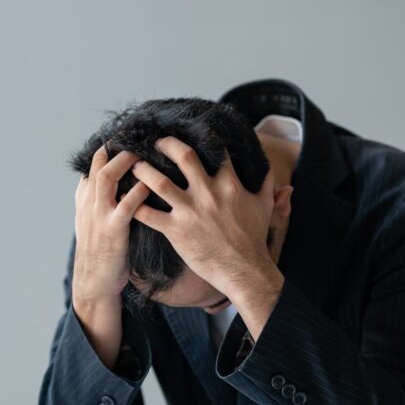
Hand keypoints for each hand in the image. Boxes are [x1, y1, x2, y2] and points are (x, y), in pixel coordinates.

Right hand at [72, 145, 151, 307]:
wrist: (94, 283)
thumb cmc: (100, 253)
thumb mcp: (93, 222)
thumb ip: (99, 201)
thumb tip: (113, 182)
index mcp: (85, 200)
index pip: (93, 164)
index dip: (109, 148)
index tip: (127, 137)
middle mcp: (88, 204)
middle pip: (100, 164)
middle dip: (118, 148)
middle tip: (139, 137)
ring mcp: (99, 216)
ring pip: (107, 178)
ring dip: (126, 162)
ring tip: (145, 152)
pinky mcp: (112, 231)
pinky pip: (125, 205)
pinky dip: (138, 191)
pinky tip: (151, 184)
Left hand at [130, 137, 285, 333]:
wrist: (244, 271)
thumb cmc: (253, 240)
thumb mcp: (264, 208)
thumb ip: (268, 187)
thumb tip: (281, 175)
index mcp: (229, 184)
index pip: (215, 151)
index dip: (203, 138)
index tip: (190, 133)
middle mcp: (208, 193)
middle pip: (183, 156)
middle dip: (165, 144)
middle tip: (154, 142)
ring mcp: (190, 211)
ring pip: (158, 182)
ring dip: (143, 171)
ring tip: (133, 164)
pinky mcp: (176, 231)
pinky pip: (148, 214)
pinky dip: (133, 205)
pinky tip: (124, 199)